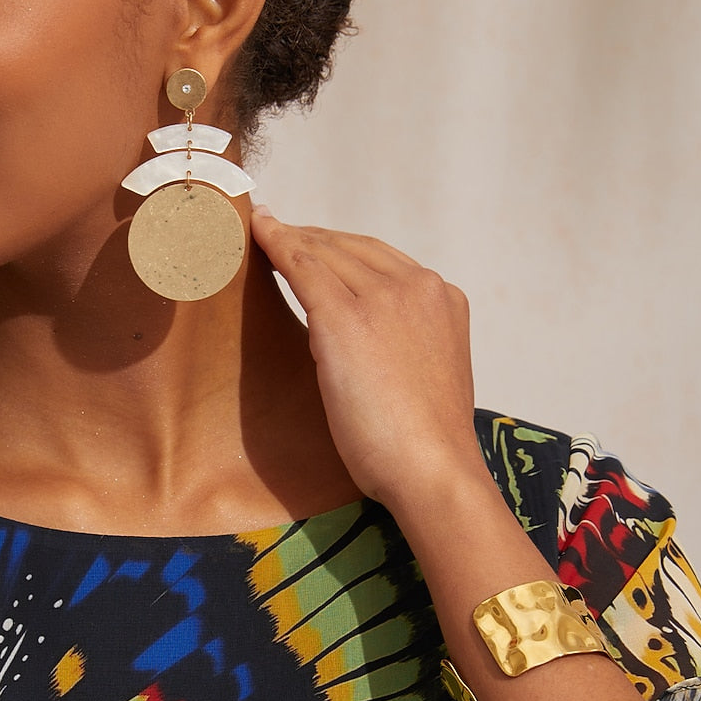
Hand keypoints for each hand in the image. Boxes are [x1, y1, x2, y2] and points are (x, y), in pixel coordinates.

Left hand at [250, 207, 484, 517]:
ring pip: (324, 252)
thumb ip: (402, 347)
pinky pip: (301, 267)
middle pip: (351, 248)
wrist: (432, 470)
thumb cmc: (424, 447)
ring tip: (260, 230)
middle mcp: (418, 287)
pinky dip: (276, 243)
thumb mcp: (422, 377)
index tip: (312, 243)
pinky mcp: (346, 319)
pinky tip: (257, 232)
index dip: (339, 248)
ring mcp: (385, 299)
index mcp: (443, 300)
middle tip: (275, 230)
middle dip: (310, 238)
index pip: (380, 260)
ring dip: (288, 238)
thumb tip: (365, 350)